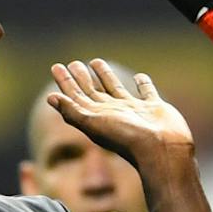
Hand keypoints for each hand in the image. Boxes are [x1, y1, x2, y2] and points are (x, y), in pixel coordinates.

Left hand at [48, 59, 193, 164]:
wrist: (161, 149)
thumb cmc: (127, 138)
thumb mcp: (94, 124)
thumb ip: (73, 111)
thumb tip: (51, 98)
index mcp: (97, 116)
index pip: (75, 96)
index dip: (65, 82)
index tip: (56, 67)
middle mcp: (113, 113)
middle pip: (92, 92)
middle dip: (81, 78)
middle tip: (73, 63)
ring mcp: (134, 110)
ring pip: (115, 88)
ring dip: (105, 76)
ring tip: (96, 61)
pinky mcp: (153, 108)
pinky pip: (146, 91)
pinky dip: (143, 84)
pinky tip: (140, 77)